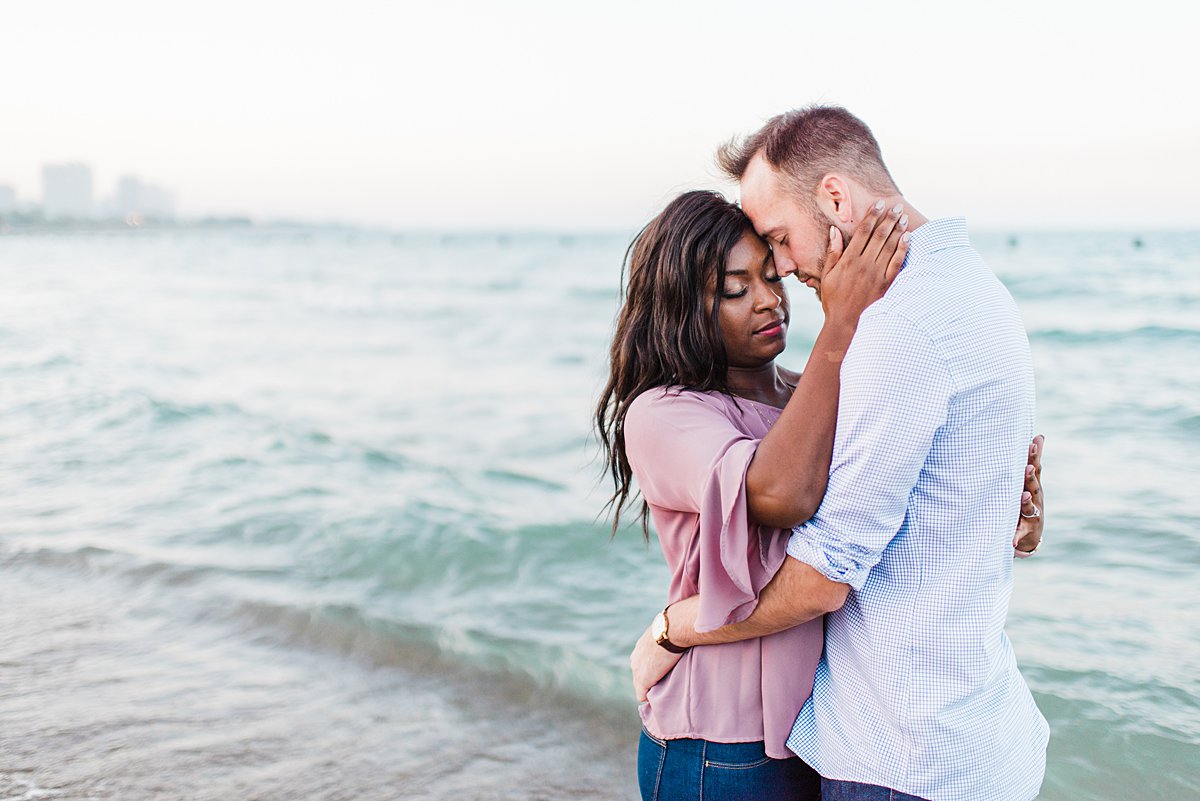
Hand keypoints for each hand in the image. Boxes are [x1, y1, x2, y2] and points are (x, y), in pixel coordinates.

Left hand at [629, 622, 684, 701]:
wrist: (672, 630)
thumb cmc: (674, 627)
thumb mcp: (667, 632)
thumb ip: (667, 638)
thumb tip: (680, 634)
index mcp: (640, 647)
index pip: (642, 663)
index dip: (652, 669)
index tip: (663, 671)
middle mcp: (635, 659)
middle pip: (638, 675)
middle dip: (649, 679)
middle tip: (665, 682)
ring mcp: (637, 670)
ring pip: (639, 685)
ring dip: (650, 688)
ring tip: (664, 690)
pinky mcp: (642, 680)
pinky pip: (642, 695)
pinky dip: (650, 698)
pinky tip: (660, 697)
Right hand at [819, 200, 909, 325]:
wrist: (845, 324)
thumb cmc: (833, 300)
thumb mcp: (827, 276)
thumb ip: (833, 252)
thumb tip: (834, 231)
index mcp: (849, 261)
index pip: (863, 232)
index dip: (872, 216)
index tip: (878, 204)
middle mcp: (864, 264)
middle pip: (879, 236)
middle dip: (888, 219)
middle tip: (896, 206)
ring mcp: (877, 274)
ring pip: (890, 246)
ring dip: (897, 230)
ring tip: (903, 217)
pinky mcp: (886, 284)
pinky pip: (897, 263)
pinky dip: (903, 249)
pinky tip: (908, 238)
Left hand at [1014, 435, 1044, 555]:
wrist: (1030, 535)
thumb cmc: (1027, 501)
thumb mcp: (1029, 481)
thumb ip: (1033, 460)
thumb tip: (1039, 436)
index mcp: (1033, 486)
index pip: (1035, 468)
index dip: (1035, 455)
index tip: (1033, 441)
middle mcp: (1035, 499)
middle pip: (1033, 486)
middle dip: (1031, 476)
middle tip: (1029, 467)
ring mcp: (1032, 515)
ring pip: (1029, 508)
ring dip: (1026, 502)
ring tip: (1024, 497)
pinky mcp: (1025, 531)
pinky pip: (1019, 533)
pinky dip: (1016, 536)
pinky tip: (1012, 540)